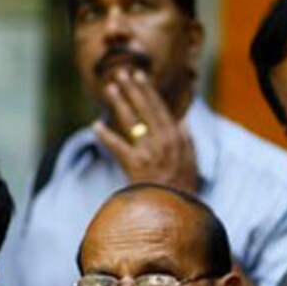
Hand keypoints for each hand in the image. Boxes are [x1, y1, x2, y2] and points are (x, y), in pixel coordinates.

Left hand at [94, 68, 197, 192]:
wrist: (176, 212)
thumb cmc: (182, 188)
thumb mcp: (191, 162)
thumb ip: (187, 139)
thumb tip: (182, 119)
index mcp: (176, 138)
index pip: (160, 108)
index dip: (148, 91)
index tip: (139, 76)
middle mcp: (163, 141)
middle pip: (145, 109)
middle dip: (133, 89)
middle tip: (122, 73)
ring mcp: (149, 152)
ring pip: (132, 121)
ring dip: (119, 103)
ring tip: (110, 88)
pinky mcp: (136, 165)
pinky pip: (118, 147)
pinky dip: (106, 137)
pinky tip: (95, 126)